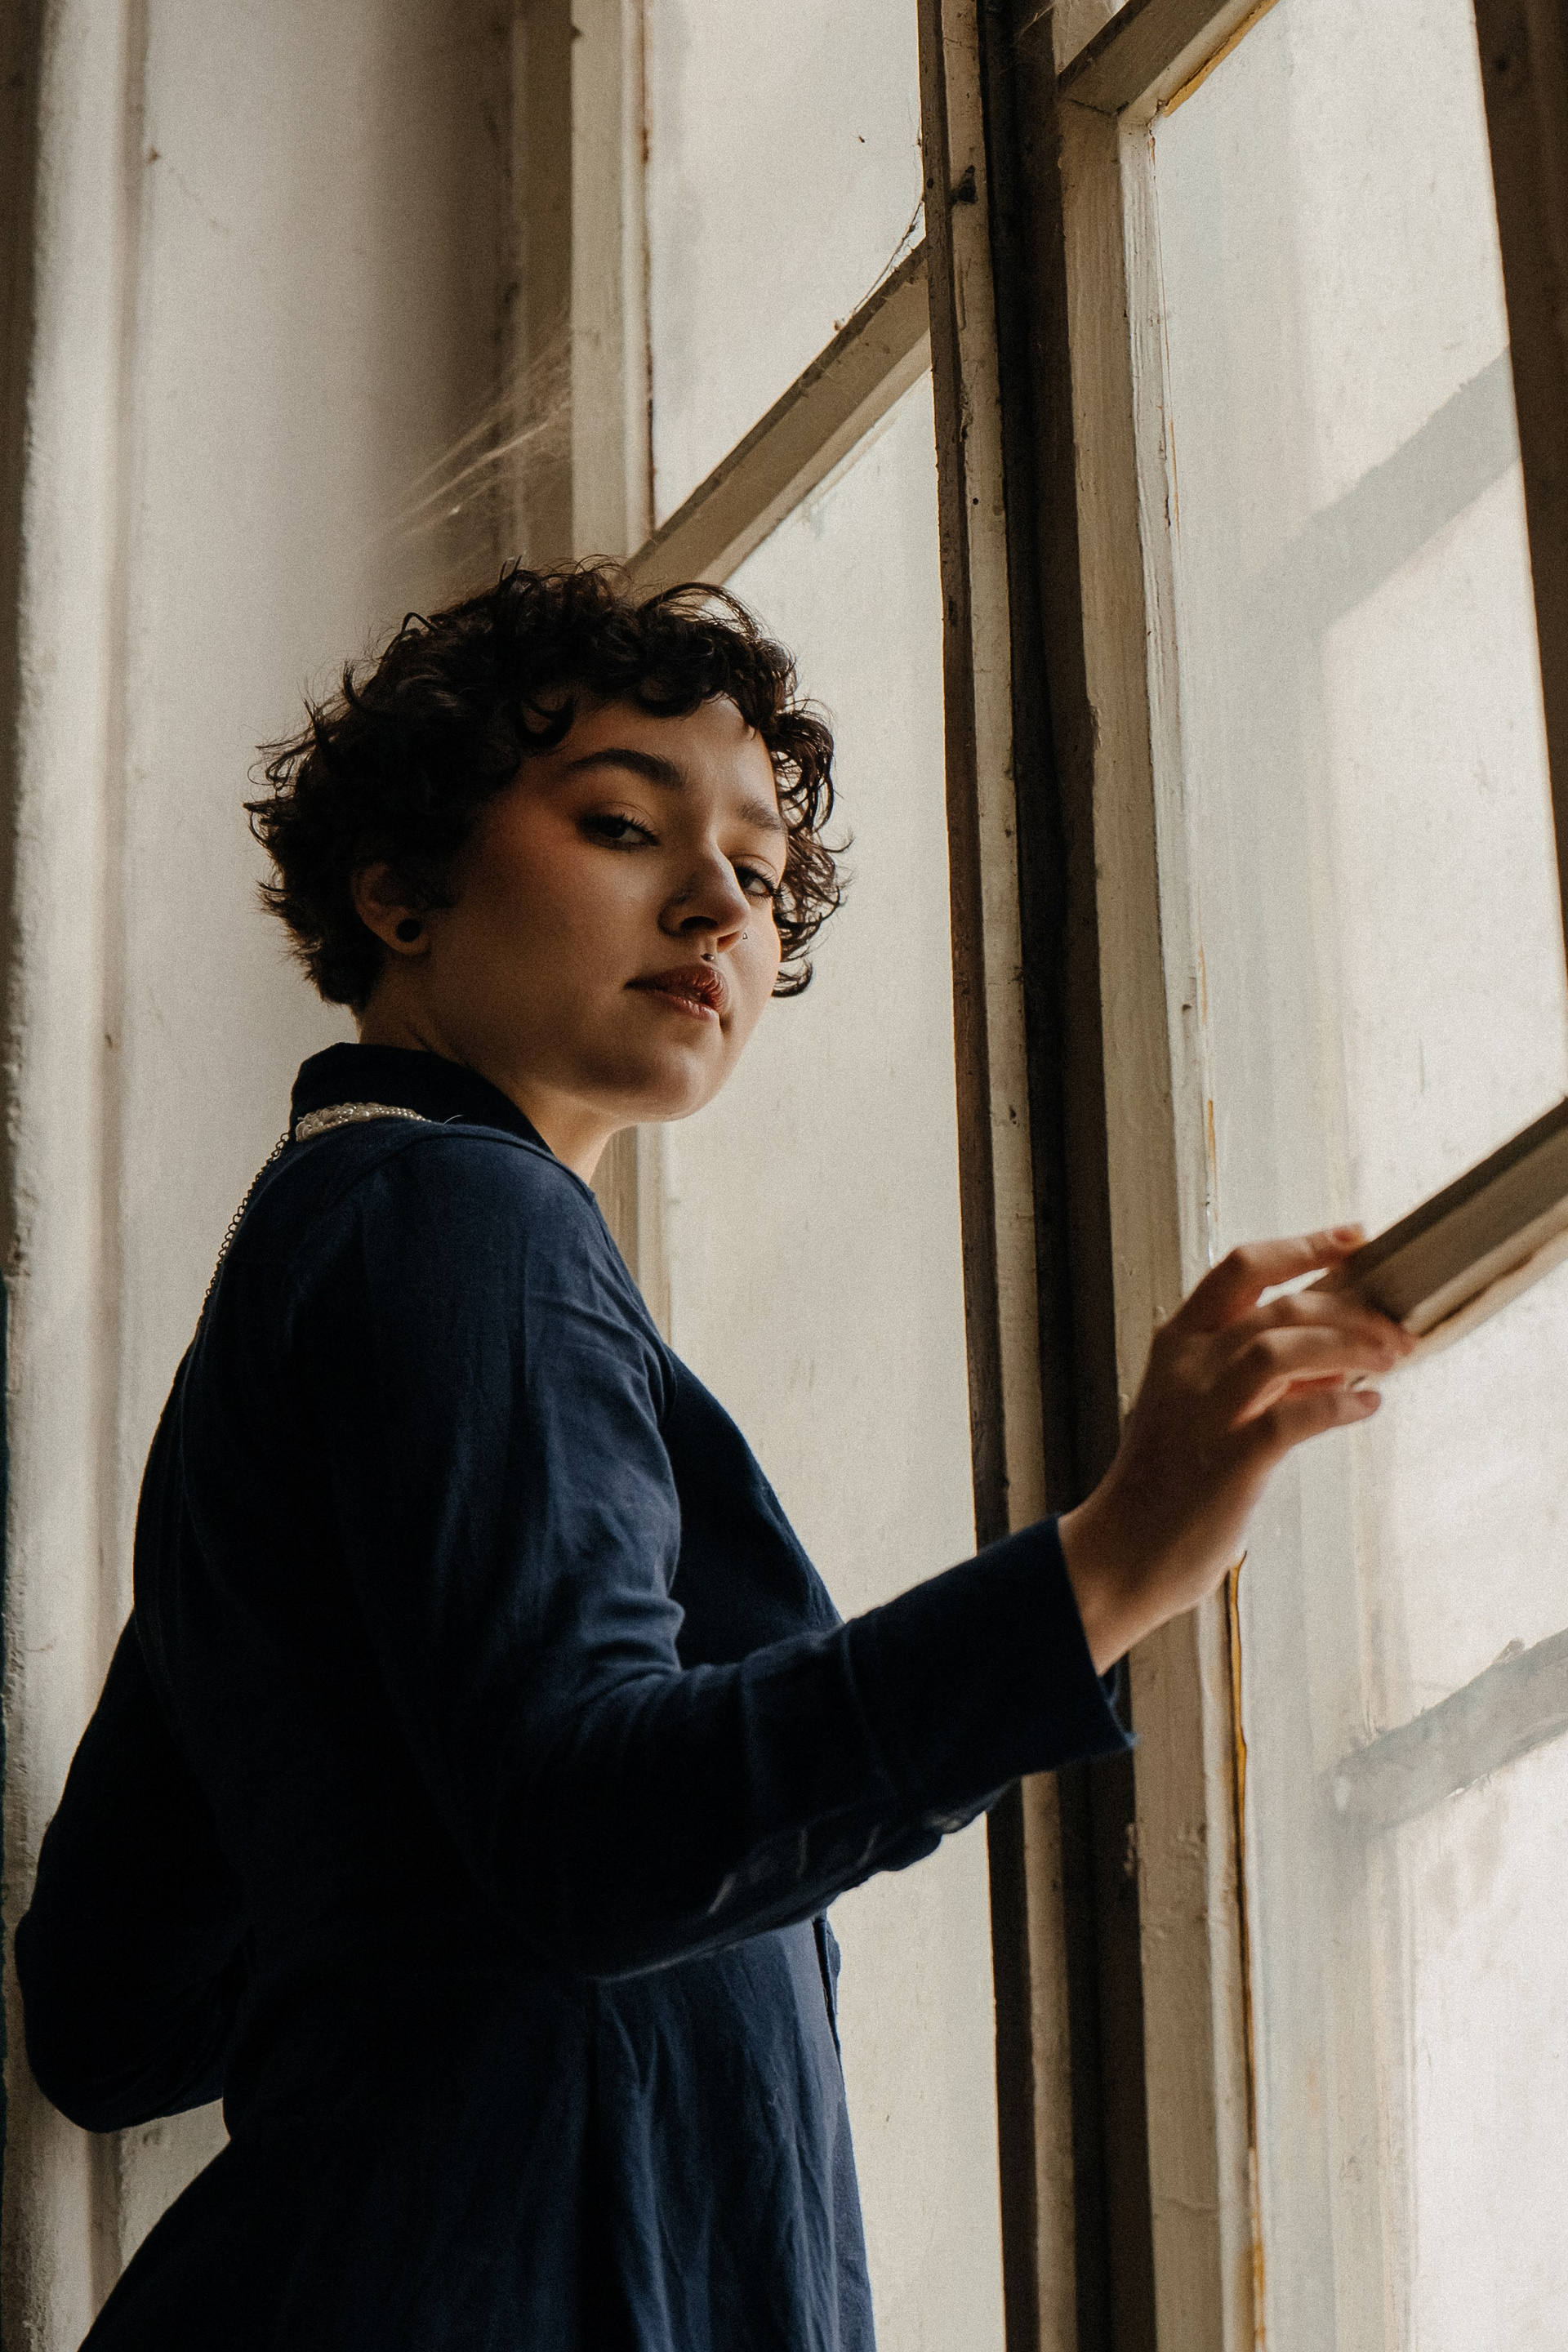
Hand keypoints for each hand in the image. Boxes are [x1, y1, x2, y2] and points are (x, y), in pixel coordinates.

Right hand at [1058, 1227, 1413, 1672]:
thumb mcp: (1203, 1413)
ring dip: (1351, 1346)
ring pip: (1286, 1346)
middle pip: (1279, 1305)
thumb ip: (1262, 1381)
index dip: (1302, 1246)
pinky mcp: (1230, 1461)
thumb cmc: (1167, 1485)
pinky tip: (1367, 1408)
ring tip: (1392, 1359)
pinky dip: (1343, 1406)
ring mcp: (1206, 1412)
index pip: (1241, 1268)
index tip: (1353, 1238)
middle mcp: (1188, 1367)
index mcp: (1177, 1344)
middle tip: (1396, 1328)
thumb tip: (1338, 1361)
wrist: (1123, 1553)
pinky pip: (1298, 1416)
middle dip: (1351, 1310)